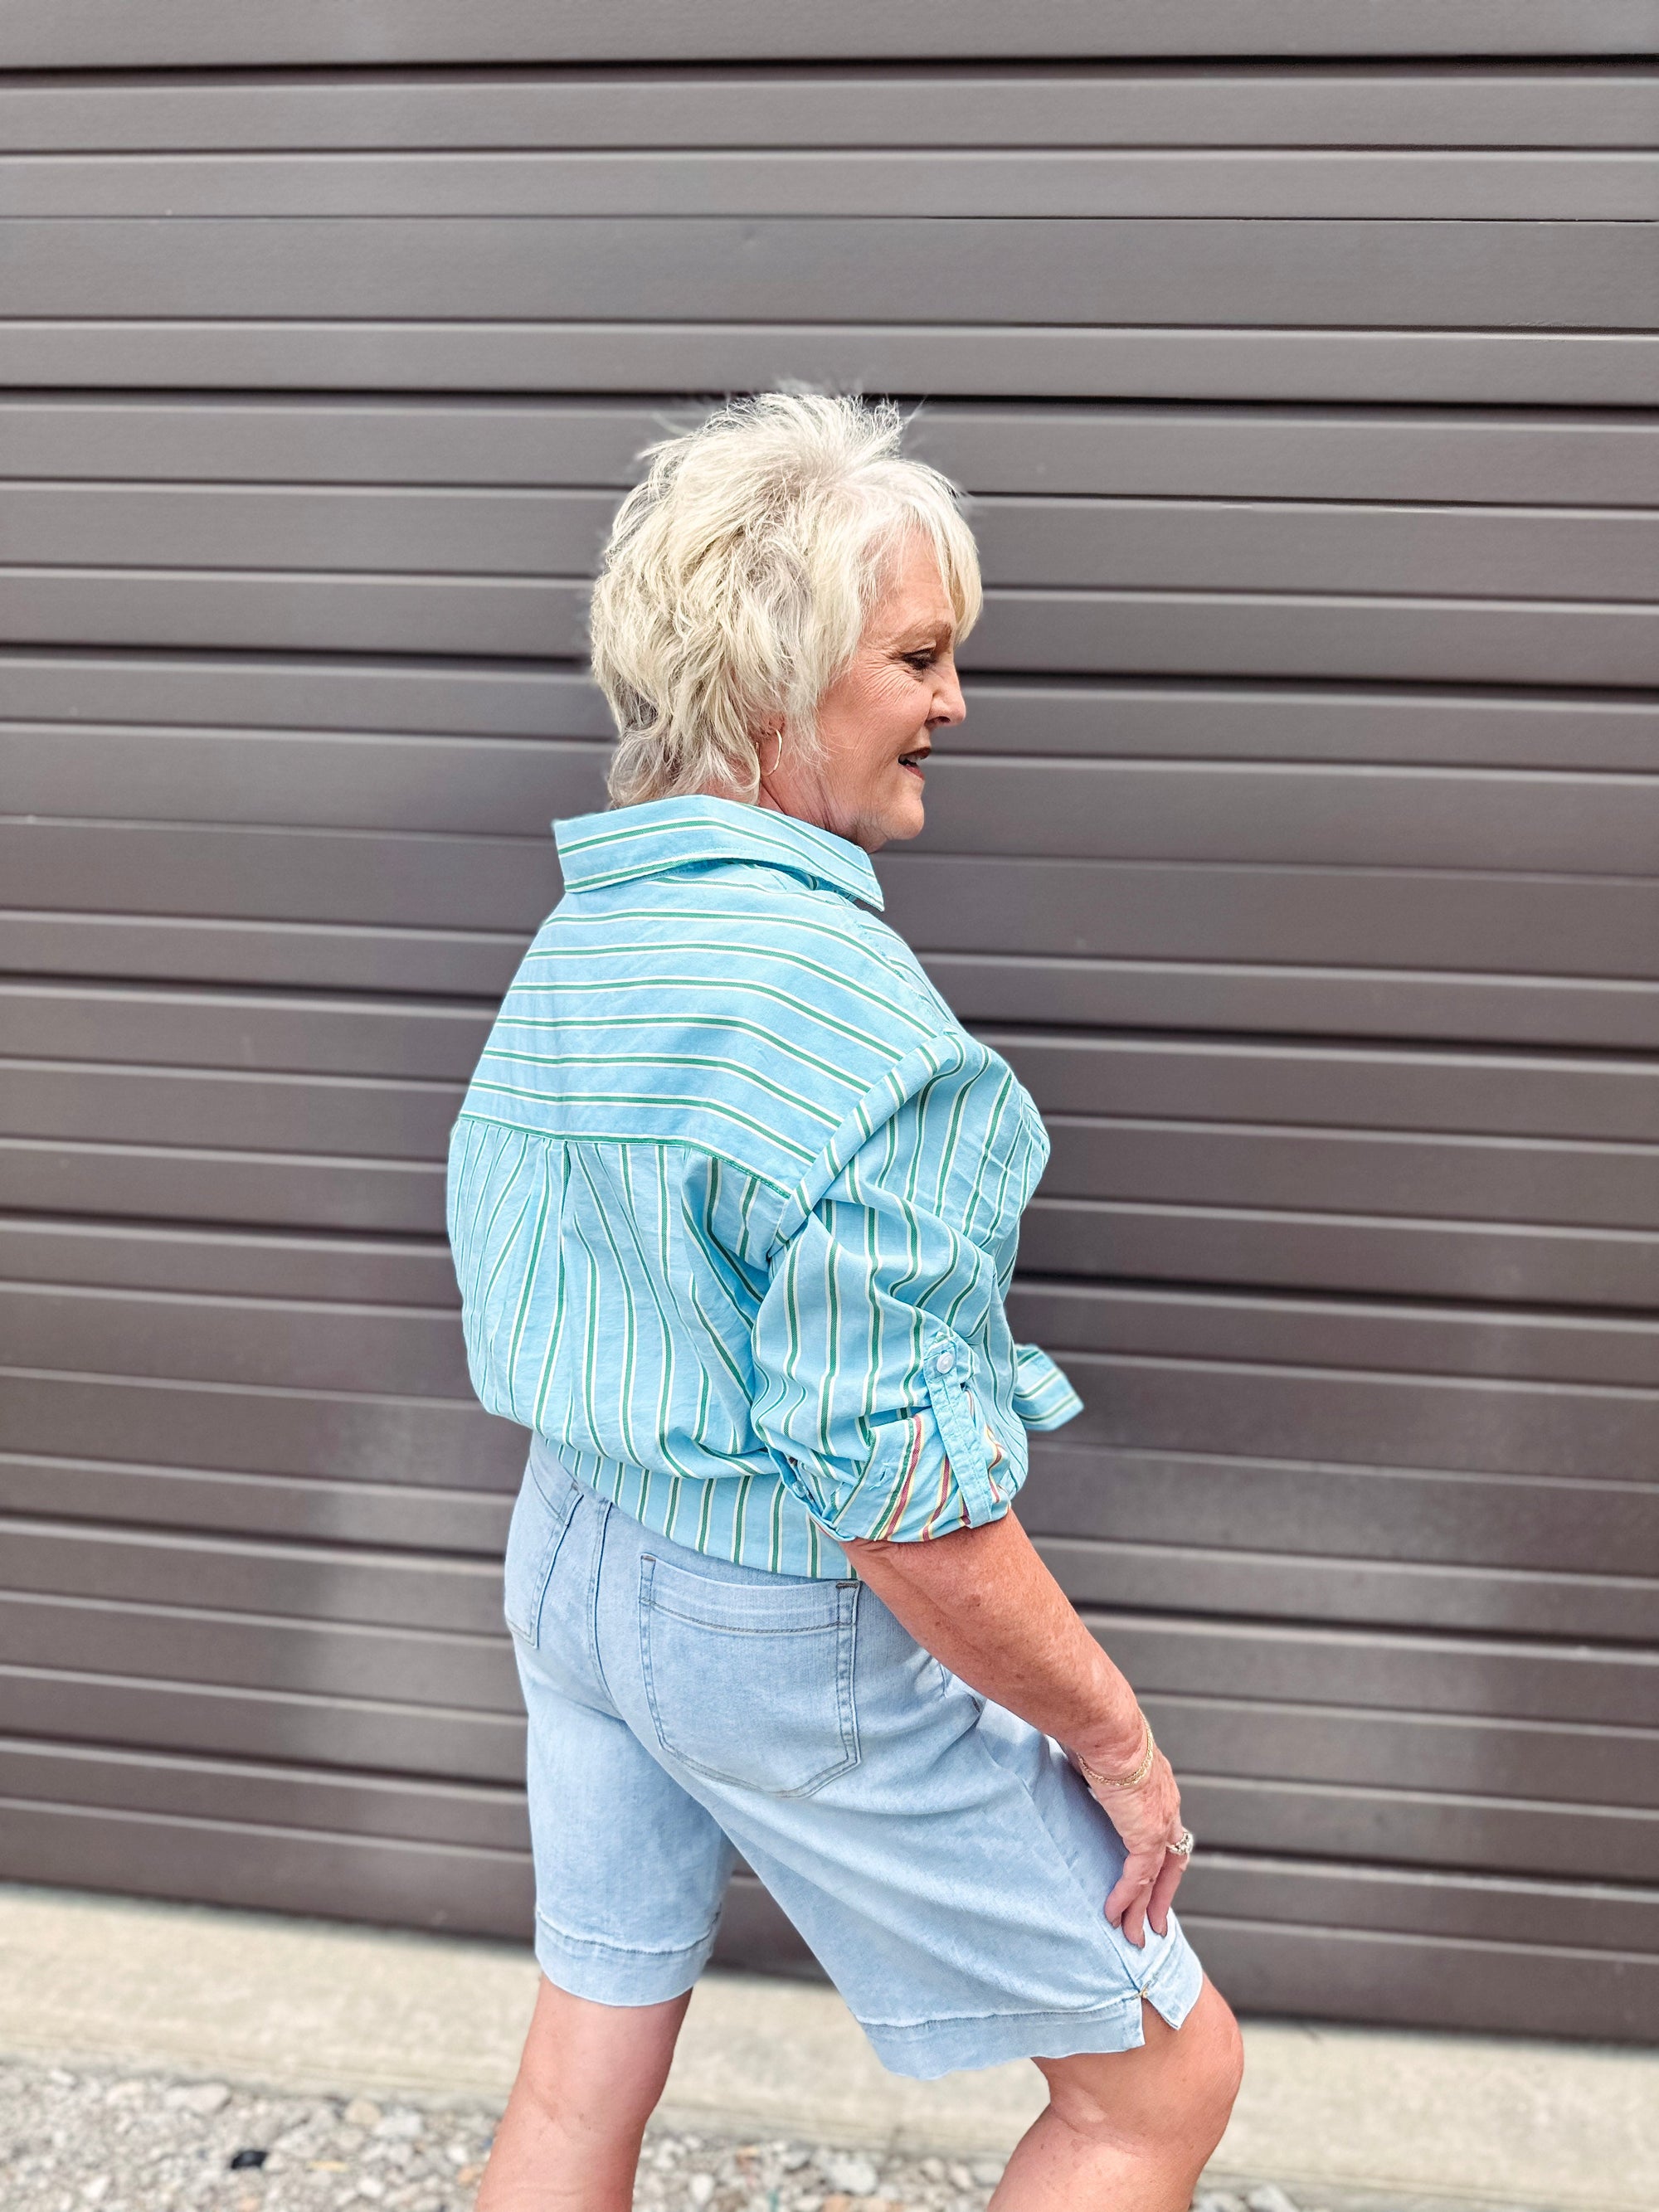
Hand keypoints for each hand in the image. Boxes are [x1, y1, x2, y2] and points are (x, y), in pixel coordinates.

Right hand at [1072, 1744, 1188, 1948]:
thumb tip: (1074, 1762)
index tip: (1151, 1880)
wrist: (1108, 1727)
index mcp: (1157, 1786)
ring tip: (1131, 1936)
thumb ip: (1092, 1767)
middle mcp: (1166, 1807)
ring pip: (1155, 1877)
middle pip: (1171, 1862)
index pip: (1166, 1831)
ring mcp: (1159, 1823)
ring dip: (1142, 1908)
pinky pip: (1137, 1877)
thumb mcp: (1097, 1753)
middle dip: (1161, 1896)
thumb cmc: (1097, 1728)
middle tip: (1153, 1924)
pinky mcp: (1146, 1836)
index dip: (1160, 1859)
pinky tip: (1113, 1914)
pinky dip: (1125, 1898)